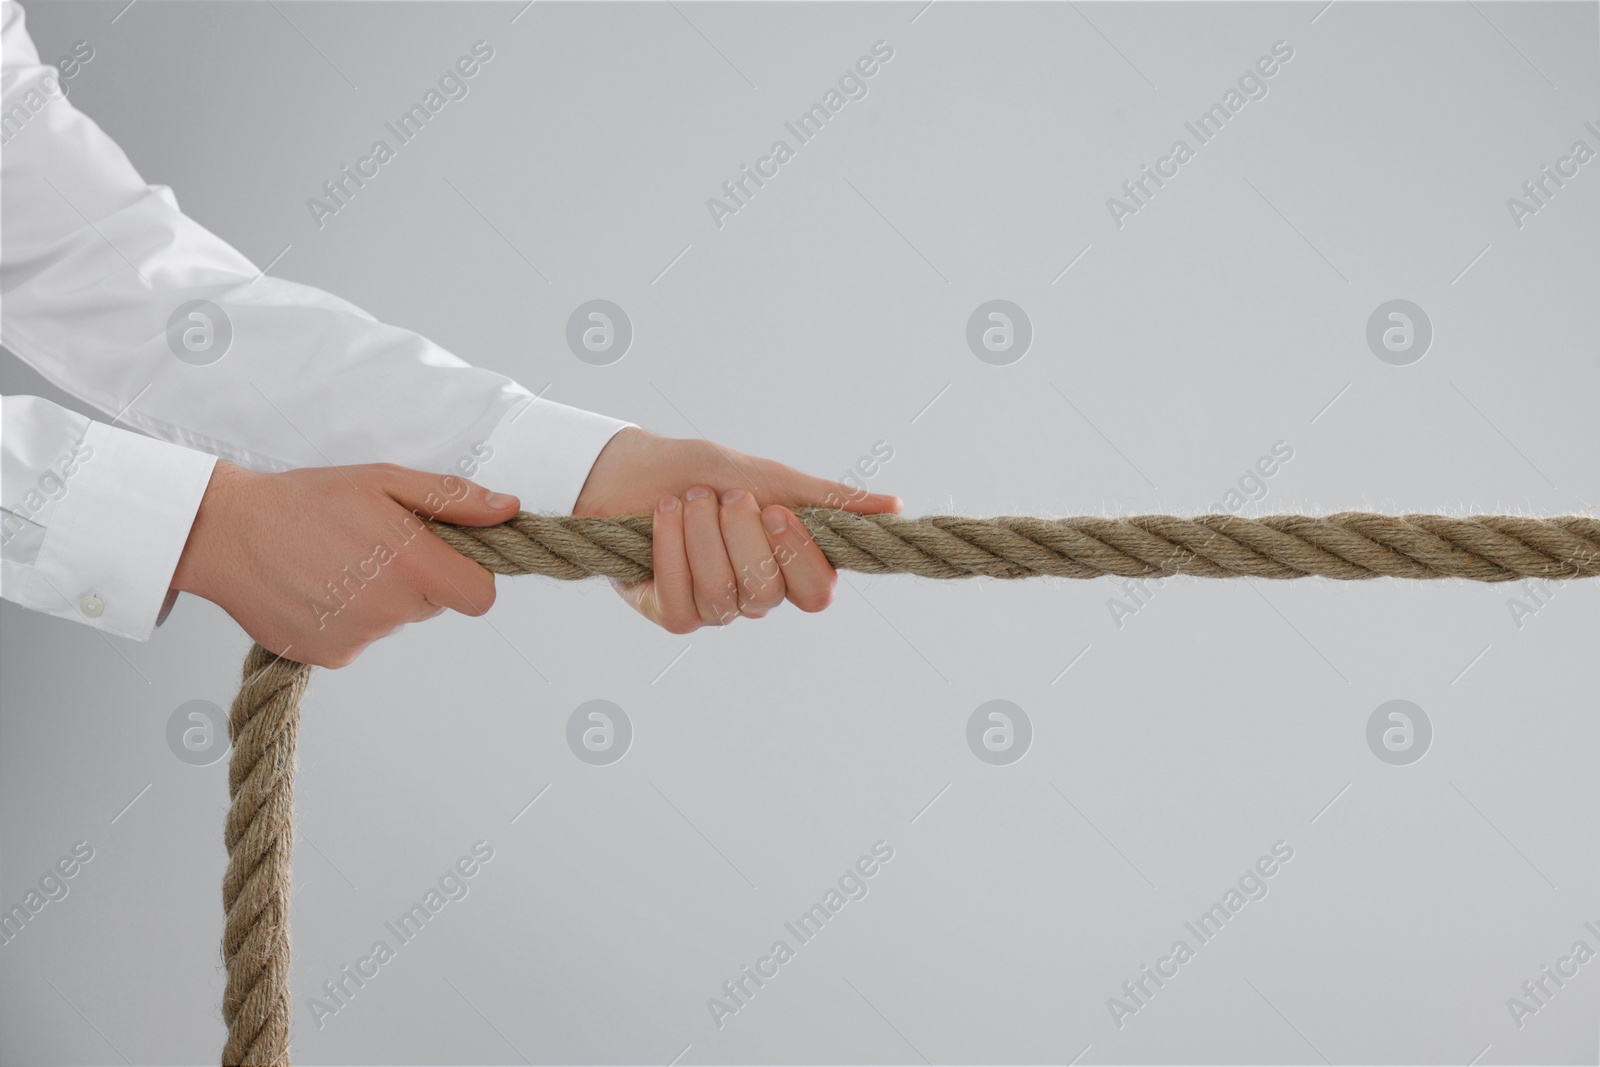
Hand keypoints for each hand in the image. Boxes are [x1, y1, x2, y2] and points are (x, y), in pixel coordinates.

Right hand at [171, 461, 519, 667]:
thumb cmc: (308, 499)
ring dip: (380, 596)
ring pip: (396, 620)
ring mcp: (359, 638)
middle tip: (373, 546)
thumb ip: (453, 498)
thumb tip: (509, 509)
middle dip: (418, 578)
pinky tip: (317, 587)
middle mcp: (390, 609)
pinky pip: (360, 639)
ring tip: (336, 561)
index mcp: (412, 565)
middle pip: (435, 605)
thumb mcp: (385, 481)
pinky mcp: (330, 656)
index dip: (470, 576)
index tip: (445, 557)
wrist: (226, 532)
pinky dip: (347, 618)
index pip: (480, 597)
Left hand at [573, 428, 900, 632]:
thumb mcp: (771, 478)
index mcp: (790, 566)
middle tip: (725, 495)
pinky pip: (683, 602)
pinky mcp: (674, 614)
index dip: (799, 556)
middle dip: (741, 535)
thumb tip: (895, 507)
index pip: (817, 592)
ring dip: (701, 537)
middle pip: (767, 592)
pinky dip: (671, 552)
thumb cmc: (706, 471)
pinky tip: (663, 517)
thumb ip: (827, 500)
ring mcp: (716, 609)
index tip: (775, 509)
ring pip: (722, 596)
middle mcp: (757, 595)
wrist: (633, 468)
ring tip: (687, 499)